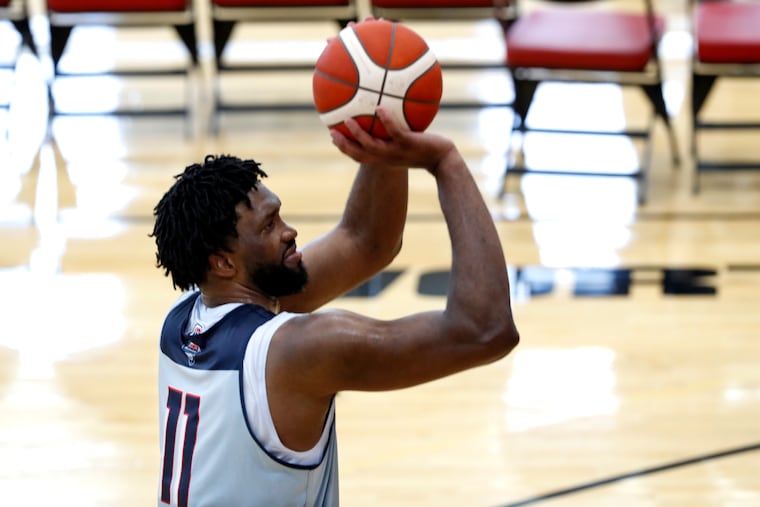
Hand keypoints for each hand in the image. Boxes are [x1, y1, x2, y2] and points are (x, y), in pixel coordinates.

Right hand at [330, 107, 454, 171]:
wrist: (443, 159)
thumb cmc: (426, 150)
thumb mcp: (407, 143)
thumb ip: (396, 132)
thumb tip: (388, 111)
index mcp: (384, 158)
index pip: (359, 156)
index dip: (345, 149)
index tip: (333, 137)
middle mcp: (387, 158)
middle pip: (359, 155)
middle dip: (344, 145)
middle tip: (331, 132)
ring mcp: (397, 151)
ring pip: (372, 145)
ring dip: (358, 134)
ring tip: (347, 120)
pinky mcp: (409, 144)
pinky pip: (394, 132)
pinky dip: (386, 121)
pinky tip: (379, 108)